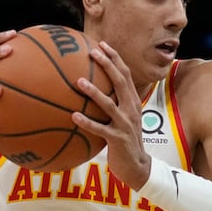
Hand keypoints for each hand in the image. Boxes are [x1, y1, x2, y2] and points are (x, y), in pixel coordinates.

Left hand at [72, 41, 150, 189]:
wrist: (137, 166)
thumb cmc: (125, 140)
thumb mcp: (123, 118)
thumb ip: (112, 103)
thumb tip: (91, 88)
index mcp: (133, 101)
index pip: (126, 74)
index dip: (115, 58)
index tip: (102, 44)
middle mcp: (131, 109)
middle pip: (120, 82)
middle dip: (107, 65)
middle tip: (92, 52)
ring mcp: (125, 124)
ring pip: (109, 104)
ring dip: (93, 92)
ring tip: (78, 82)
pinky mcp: (117, 139)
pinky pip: (99, 129)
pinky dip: (87, 122)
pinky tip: (73, 116)